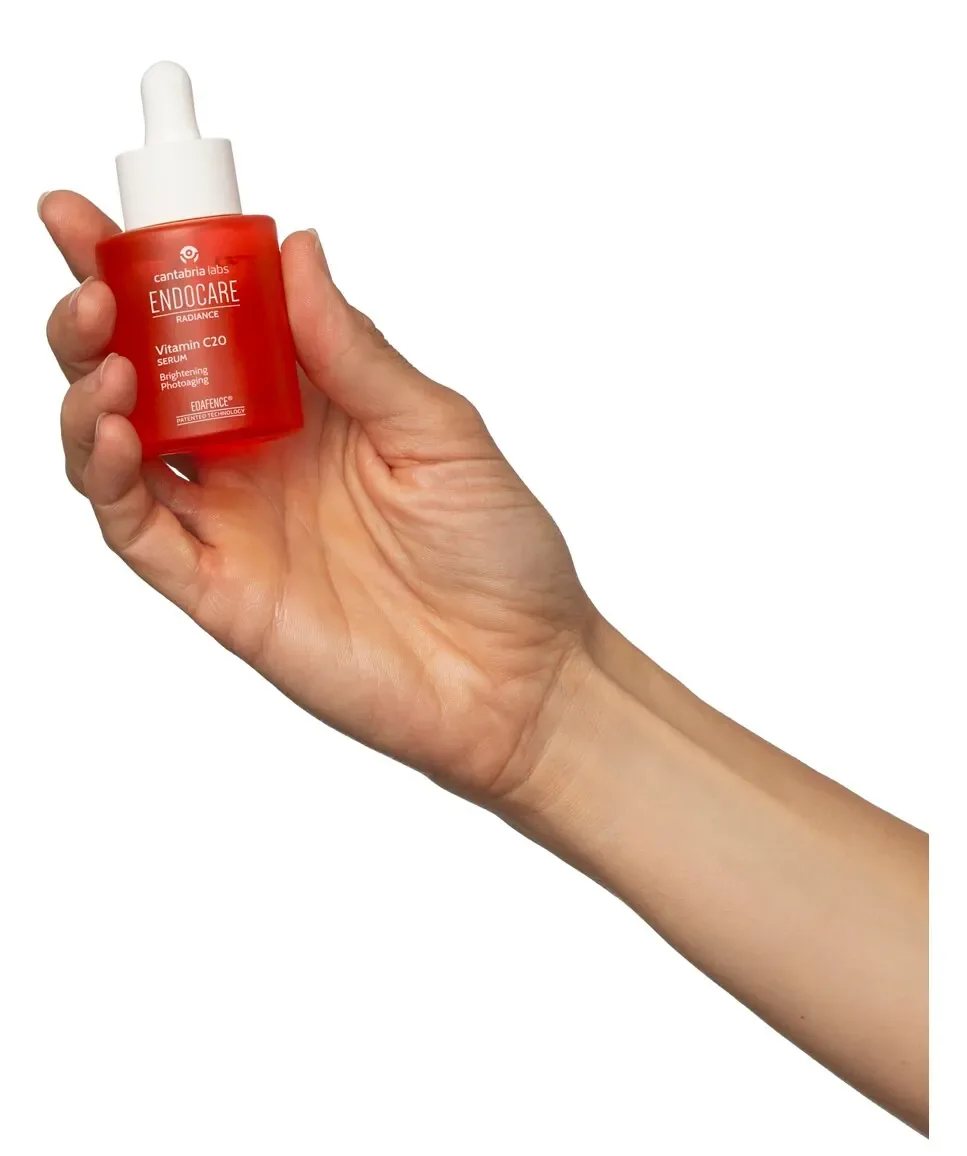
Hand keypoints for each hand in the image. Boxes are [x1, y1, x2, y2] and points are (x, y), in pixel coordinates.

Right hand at [41, 192, 593, 801]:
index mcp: (310, 404)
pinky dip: (105, 478)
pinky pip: (139, 531)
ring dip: (88, 390)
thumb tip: (296, 251)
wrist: (517, 676)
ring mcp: (234, 524)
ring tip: (103, 344)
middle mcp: (258, 457)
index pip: (210, 321)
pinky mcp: (222, 590)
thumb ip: (355, 351)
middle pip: (147, 376)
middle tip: (88, 277)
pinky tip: (115, 427)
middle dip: (98, 317)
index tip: (91, 214)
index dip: (145, 267)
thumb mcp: (439, 430)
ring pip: (120, 449)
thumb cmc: (497, 551)